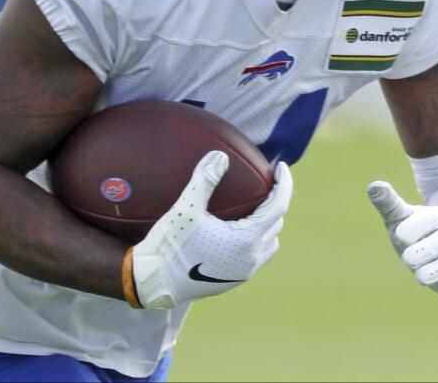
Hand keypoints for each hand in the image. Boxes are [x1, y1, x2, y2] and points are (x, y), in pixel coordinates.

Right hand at [130, 150, 291, 308]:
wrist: (153, 282)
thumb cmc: (170, 245)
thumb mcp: (186, 209)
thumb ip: (205, 180)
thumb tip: (220, 156)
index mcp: (246, 240)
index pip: (278, 206)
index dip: (284, 184)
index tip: (282, 167)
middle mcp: (251, 258)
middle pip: (276, 223)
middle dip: (275, 202)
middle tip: (266, 184)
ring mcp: (244, 272)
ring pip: (270, 243)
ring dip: (268, 224)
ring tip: (256, 208)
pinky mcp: (233, 281)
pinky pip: (256, 257)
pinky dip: (256, 240)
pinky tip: (238, 232)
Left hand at [367, 181, 437, 315]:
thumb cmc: (426, 229)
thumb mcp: (407, 216)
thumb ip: (390, 204)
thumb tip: (373, 186)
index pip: (429, 219)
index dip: (410, 230)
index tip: (401, 235)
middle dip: (420, 253)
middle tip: (409, 257)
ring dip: (431, 272)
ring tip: (419, 274)